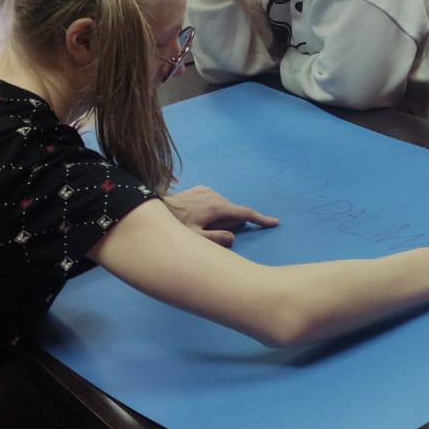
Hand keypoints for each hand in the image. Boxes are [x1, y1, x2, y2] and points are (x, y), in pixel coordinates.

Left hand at [160, 186, 278, 246]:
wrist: (153, 209)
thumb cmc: (174, 227)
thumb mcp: (194, 239)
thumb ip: (216, 239)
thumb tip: (233, 237)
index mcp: (217, 207)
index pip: (245, 213)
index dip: (260, 219)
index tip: (274, 222)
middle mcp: (214, 195)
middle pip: (232, 212)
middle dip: (229, 224)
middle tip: (208, 233)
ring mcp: (206, 190)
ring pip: (223, 207)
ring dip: (219, 218)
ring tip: (200, 227)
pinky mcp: (199, 189)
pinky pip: (213, 201)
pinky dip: (212, 211)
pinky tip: (197, 217)